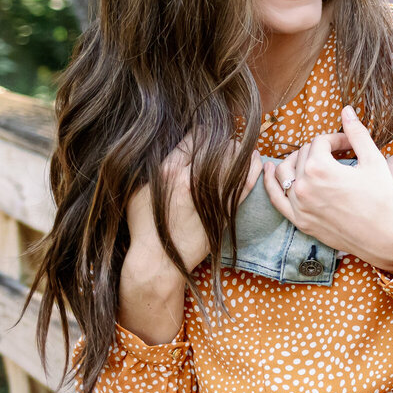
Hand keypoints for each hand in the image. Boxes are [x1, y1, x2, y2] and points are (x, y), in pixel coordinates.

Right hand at [120, 135, 261, 343]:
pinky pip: (247, 182)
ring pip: (235, 160)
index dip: (201, 130)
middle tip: (223, 136)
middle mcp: (193, 181)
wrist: (159, 261)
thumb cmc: (144, 226)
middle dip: (222, 138)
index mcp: (169, 172)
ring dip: (239, 149)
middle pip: (217, 145)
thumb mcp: (137, 191)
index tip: (204, 131)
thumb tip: (163, 141)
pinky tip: (256, 158)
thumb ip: (151, 165)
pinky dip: (254, 167)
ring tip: (238, 145)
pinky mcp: (227, 210)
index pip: (193, 137)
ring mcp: (213, 196)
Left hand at [264, 105, 392, 271]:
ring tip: (310, 157)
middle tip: (340, 154)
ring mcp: (299, 205)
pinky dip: (271, 183)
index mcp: (320, 168)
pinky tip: (270, 170)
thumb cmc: (382, 198)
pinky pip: (276, 199)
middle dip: (321, 149)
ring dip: (296, 160)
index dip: (337, 139)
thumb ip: (356, 133)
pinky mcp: (300, 221)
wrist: (384, 237)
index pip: (320, 141)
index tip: (350, 144)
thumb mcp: (373, 160)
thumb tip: (346, 110)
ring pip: (286, 172)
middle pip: (304, 154)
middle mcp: (304, 186)